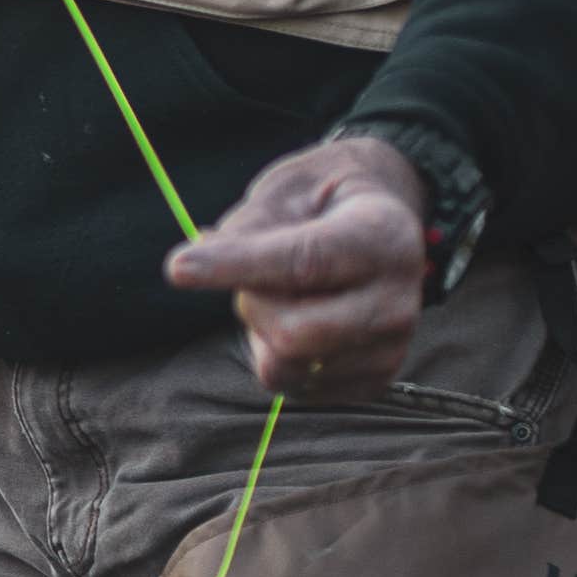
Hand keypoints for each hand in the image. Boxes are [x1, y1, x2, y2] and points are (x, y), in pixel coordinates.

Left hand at [165, 136, 432, 399]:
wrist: (382, 226)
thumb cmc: (324, 202)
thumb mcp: (287, 189)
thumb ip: (247, 227)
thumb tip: (196, 264)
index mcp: (384, 237)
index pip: (303, 262)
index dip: (237, 267)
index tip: (177, 267)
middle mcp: (399, 300)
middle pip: (294, 334)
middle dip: (250, 305)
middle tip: (251, 274)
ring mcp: (391, 348)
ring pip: (286, 367)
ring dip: (261, 332)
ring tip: (284, 295)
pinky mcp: (374, 381)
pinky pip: (294, 387)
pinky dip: (277, 354)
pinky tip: (301, 318)